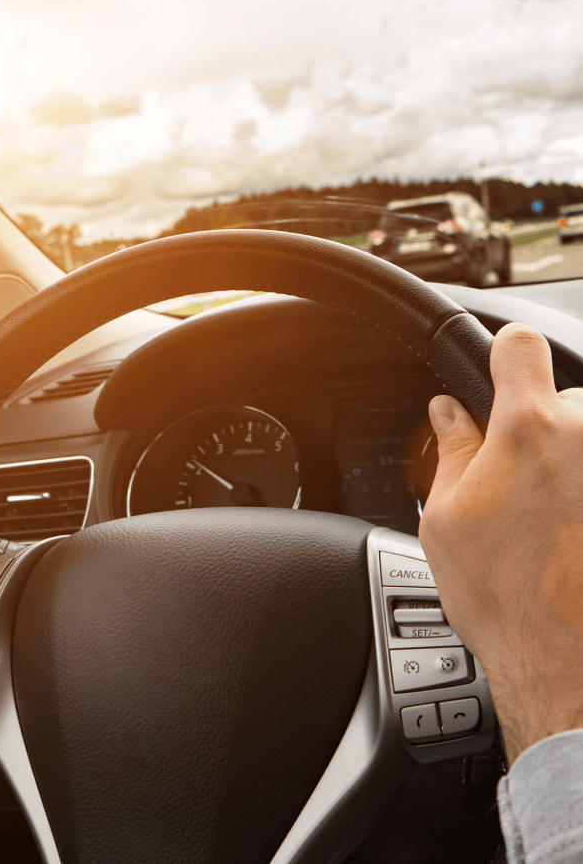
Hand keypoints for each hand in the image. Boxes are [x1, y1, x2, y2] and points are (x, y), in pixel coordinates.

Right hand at [420, 324, 582, 763]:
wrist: (570, 670)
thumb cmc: (508, 602)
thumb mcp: (446, 521)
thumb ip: (450, 452)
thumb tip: (449, 415)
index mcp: (530, 431)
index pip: (520, 346)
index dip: (502, 357)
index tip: (498, 371)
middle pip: (563, 401)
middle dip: (539, 432)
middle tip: (519, 489)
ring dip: (570, 468)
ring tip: (555, 528)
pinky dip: (578, 499)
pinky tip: (570, 539)